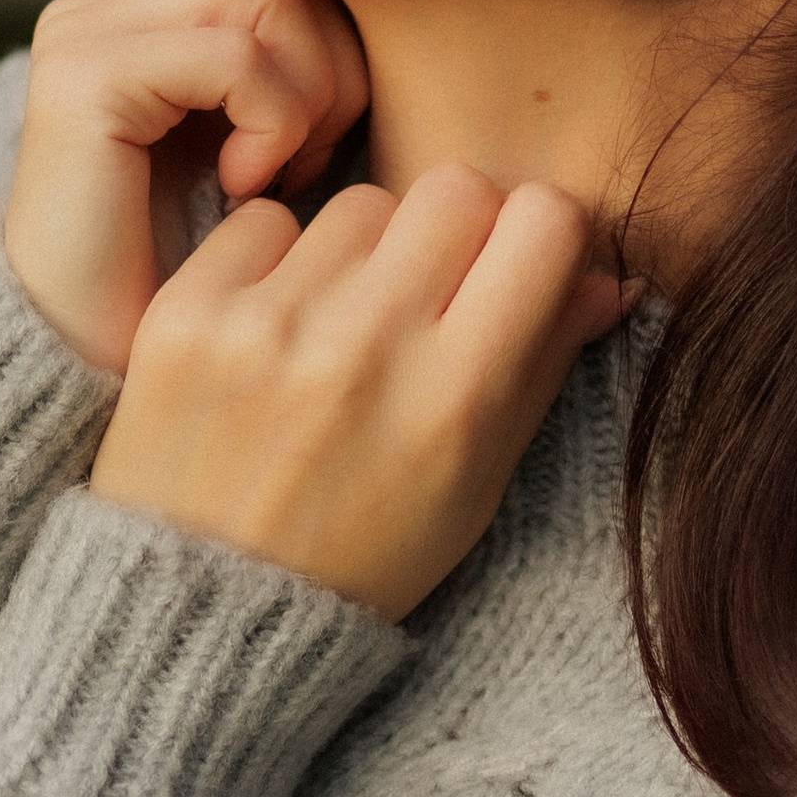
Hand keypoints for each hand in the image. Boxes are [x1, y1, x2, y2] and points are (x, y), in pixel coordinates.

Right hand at [4, 0, 370, 375]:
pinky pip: (231, 54)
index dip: (350, 12)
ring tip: (281, 174)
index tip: (342, 125)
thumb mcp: (299, 153)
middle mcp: (115, 2)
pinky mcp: (81, 76)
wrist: (115, 386)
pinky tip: (245, 191)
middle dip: (337, 52)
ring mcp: (87, 30)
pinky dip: (269, 122)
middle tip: (313, 157)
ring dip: (309, 88)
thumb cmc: (233, 286)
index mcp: (164, 8)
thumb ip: (330, 68)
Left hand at [87, 165, 638, 619]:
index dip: (541, 236)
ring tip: (340, 328)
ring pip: (361, 202)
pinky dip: (276, 262)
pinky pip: (264, 219)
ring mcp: (269, 325)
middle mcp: (367, 347)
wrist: (205, 608)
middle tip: (430, 292)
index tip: (516, 270)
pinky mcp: (186, 313)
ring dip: (366, 251)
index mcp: (456, 396)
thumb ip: (543, 366)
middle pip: (456, 188)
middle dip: (458, 230)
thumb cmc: (362, 551)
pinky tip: (271, 330)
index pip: (545, 221)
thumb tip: (610, 275)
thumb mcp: (476, 484)